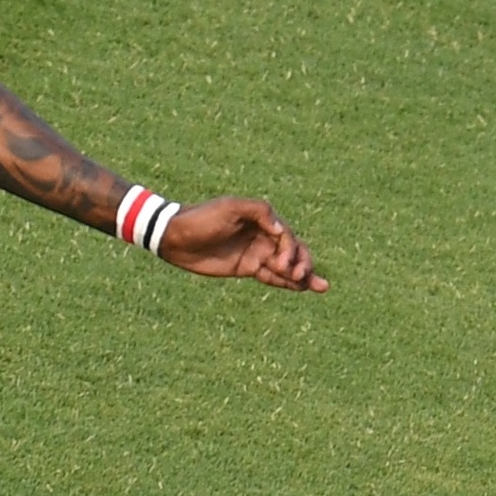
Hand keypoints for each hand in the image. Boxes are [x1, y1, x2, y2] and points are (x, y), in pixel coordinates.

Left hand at [159, 197, 327, 291]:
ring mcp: (256, 253)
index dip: (290, 250)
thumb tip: (281, 230)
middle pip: (293, 251)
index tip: (282, 264)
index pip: (287, 236)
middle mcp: (263, 236)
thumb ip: (259, 212)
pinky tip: (302, 288)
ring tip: (321, 287)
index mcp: (262, 220)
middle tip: (299, 276)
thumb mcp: (230, 207)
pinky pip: (271, 276)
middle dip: (303, 263)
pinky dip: (287, 283)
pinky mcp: (246, 268)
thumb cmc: (201, 218)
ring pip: (286, 266)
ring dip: (304, 275)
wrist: (174, 237)